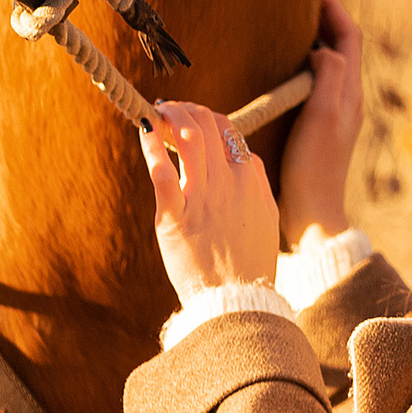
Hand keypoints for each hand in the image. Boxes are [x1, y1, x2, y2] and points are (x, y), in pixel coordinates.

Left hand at [141, 101, 278, 301]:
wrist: (236, 303)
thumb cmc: (250, 264)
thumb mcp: (267, 218)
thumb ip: (258, 184)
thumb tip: (246, 156)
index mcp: (251, 181)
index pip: (229, 130)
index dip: (208, 117)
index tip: (192, 119)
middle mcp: (228, 183)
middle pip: (207, 125)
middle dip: (185, 109)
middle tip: (169, 109)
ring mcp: (202, 199)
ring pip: (187, 138)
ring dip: (169, 116)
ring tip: (156, 113)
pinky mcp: (174, 218)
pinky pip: (161, 171)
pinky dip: (150, 144)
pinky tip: (144, 129)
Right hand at [278, 0, 363, 247]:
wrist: (312, 214)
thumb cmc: (314, 168)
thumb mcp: (321, 117)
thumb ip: (327, 77)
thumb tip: (324, 48)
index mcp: (349, 93)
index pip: (349, 36)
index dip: (334, 7)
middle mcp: (345, 99)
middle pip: (341, 45)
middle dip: (324, 17)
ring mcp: (332, 113)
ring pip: (328, 63)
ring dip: (313, 38)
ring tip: (288, 21)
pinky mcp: (316, 127)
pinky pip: (313, 82)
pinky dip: (301, 64)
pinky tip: (279, 67)